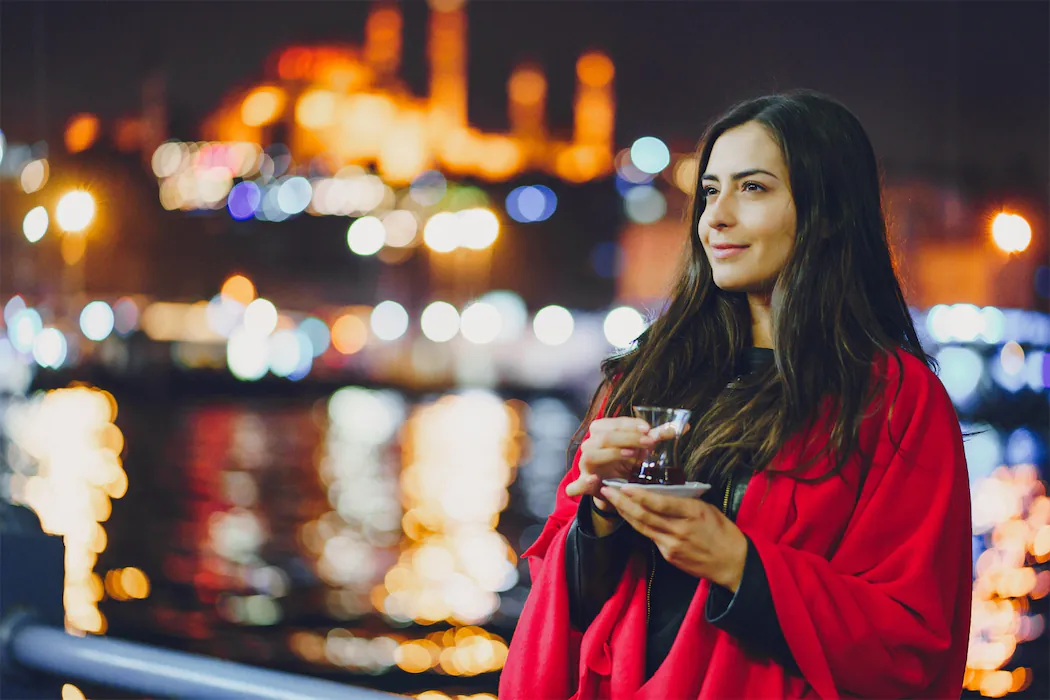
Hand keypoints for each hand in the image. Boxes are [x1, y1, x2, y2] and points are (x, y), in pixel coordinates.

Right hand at [564, 418, 682, 505]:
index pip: (613, 423)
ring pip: (591, 454)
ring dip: (612, 453)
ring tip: (632, 455)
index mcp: (601, 433)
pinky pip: (576, 485)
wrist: (613, 489)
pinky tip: (595, 481)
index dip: (630, 424)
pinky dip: (582, 483)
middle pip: (604, 436)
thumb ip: (657, 437)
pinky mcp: (583, 486)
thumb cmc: (626, 464)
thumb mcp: (641, 449)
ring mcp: (585, 467)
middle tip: (650, 442)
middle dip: (628, 437)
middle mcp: (590, 447)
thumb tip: (682, 427)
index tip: (650, 428)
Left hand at [599, 484, 747, 590]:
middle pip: (643, 515)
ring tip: (612, 500)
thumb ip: (683, 501)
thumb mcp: (706, 508)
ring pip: (642, 527)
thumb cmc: (722, 530)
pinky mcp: (668, 556)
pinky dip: (637, 525)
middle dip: (622, 502)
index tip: (623, 485)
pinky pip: (649, 537)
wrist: (732, 562)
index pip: (659, 503)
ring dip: (625, 513)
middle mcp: (679, 530)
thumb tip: (661, 491)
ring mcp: (672, 545)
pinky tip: (628, 515)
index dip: (638, 495)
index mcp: (692, 513)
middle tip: (607, 490)